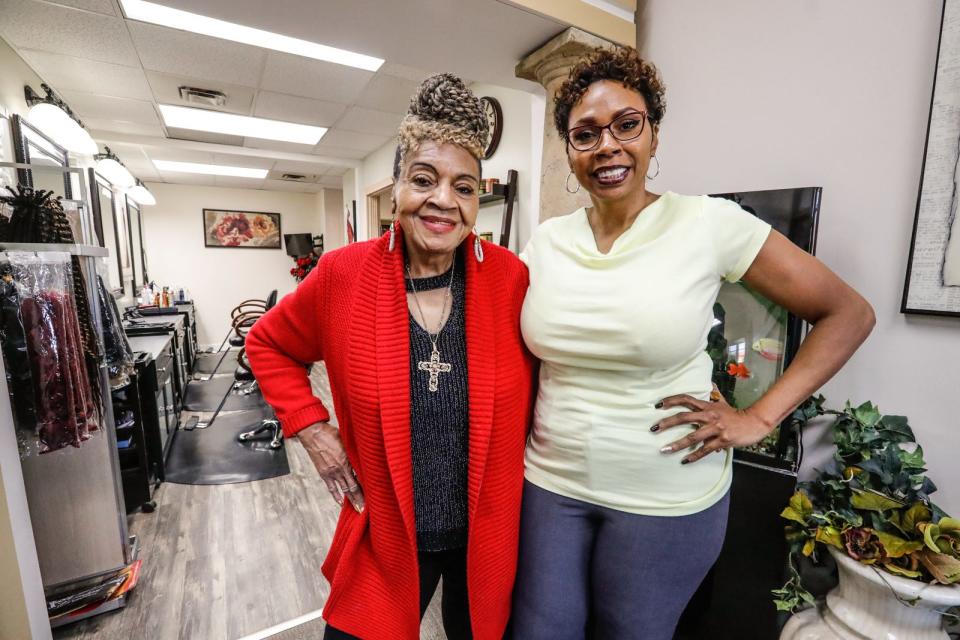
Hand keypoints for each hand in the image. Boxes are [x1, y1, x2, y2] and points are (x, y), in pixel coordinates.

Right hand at [297, 422, 363, 511]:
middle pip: (354, 487)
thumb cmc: (330, 433)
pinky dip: (337, 495)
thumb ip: (355, 449)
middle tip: (366, 508)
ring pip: (345, 489)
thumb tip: (363, 452)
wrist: (313, 433)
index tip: (374, 493)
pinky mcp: (324, 473)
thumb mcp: (348, 440)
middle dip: (360, 498)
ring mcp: (332, 472)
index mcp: (349, 459)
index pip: (361, 477)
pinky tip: (340, 502)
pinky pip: (332, 487)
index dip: (368, 486)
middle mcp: (342, 468)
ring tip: (357, 509)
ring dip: (351, 500)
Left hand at [652, 390, 772, 463]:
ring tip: (664, 450)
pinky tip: (685, 461)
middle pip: (684, 417)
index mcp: (708, 406)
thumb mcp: (723, 402)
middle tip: (653, 429)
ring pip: (692, 437)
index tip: (658, 405)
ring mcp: (716, 428)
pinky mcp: (722, 440)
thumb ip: (714, 395)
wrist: (754, 423)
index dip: (671, 401)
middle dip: (666, 423)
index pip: (686, 400)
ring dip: (677, 444)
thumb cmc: (736, 414)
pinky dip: (694, 456)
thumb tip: (710, 384)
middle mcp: (709, 416)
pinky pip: (705, 449)